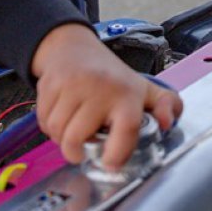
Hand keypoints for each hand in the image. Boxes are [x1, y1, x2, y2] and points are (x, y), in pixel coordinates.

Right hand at [31, 23, 182, 169]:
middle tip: (85, 144)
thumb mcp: (145, 89)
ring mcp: (72, 84)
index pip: (126, 129)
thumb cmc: (112, 77)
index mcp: (127, 93)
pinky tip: (62, 115)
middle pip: (77, 138)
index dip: (117, 153)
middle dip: (77, 151)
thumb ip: (167, 106)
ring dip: (61, 138)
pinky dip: (49, 126)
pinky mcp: (50, 84)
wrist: (74, 48)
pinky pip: (43, 121)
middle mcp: (99, 87)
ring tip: (74, 127)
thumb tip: (168, 122)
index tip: (110, 163)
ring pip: (57, 132)